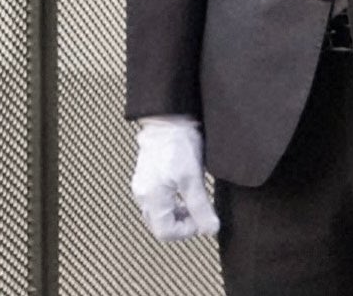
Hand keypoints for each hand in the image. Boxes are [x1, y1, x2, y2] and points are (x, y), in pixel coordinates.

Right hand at [130, 115, 219, 240]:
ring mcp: (142, 186)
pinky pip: (156, 203)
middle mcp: (142, 194)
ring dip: (177, 215)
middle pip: (160, 225)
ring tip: (193, 202)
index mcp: (151, 196)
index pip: (165, 232)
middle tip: (198, 213)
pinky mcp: (145, 179)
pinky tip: (183, 193)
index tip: (200, 220)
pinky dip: (171, 205)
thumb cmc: (178, 145)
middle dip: (181, 225)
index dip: (186, 232)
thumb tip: (210, 229)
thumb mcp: (194, 179)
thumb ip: (201, 208)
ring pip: (158, 215)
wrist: (168, 121)